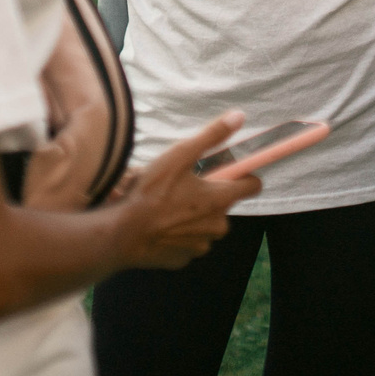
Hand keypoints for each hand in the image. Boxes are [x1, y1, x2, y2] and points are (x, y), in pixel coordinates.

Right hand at [107, 111, 260, 268]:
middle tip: (183, 186)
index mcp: (220, 199)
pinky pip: (187, 241)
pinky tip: (159, 224)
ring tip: (167, 205)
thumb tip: (239, 116)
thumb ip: (211, 136)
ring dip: (192, 215)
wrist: (122, 234)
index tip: (229, 170)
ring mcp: (200, 245)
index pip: (252, 186)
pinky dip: (177, 233)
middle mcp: (217, 225)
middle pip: (224, 205)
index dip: (243, 175)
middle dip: (209, 195)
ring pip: (204, 224)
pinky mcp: (183, 259)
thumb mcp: (180, 155)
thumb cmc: (150, 193)